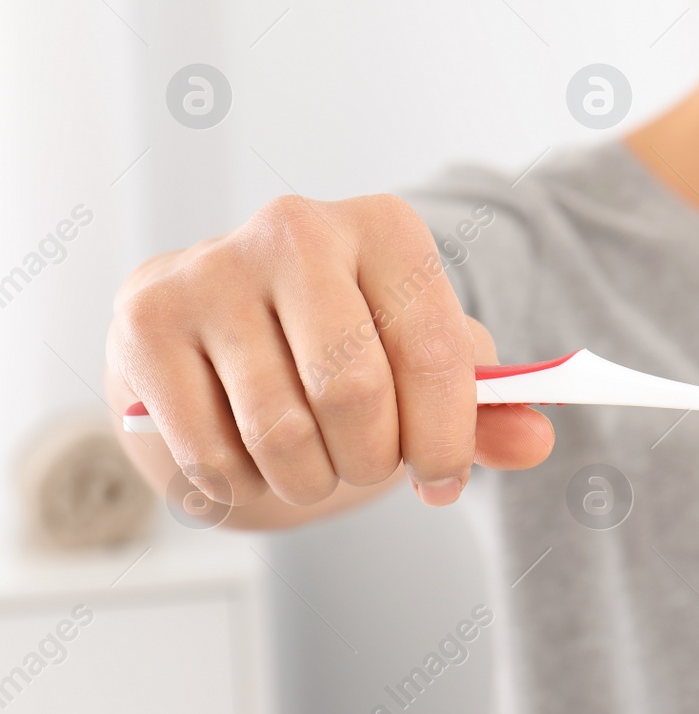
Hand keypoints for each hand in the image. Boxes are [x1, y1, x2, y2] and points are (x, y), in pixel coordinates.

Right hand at [106, 194, 552, 516]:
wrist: (214, 333)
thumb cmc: (340, 347)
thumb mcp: (422, 365)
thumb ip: (484, 408)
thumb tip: (537, 441)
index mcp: (386, 228)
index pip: (438, 352)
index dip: (450, 439)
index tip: (443, 481)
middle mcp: (297, 228)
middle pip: (355, 394)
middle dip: (373, 461)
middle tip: (368, 468)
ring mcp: (212, 268)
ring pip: (282, 433)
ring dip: (309, 481)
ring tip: (312, 465)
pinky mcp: (146, 320)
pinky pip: (212, 452)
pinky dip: (241, 485)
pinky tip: (247, 457)